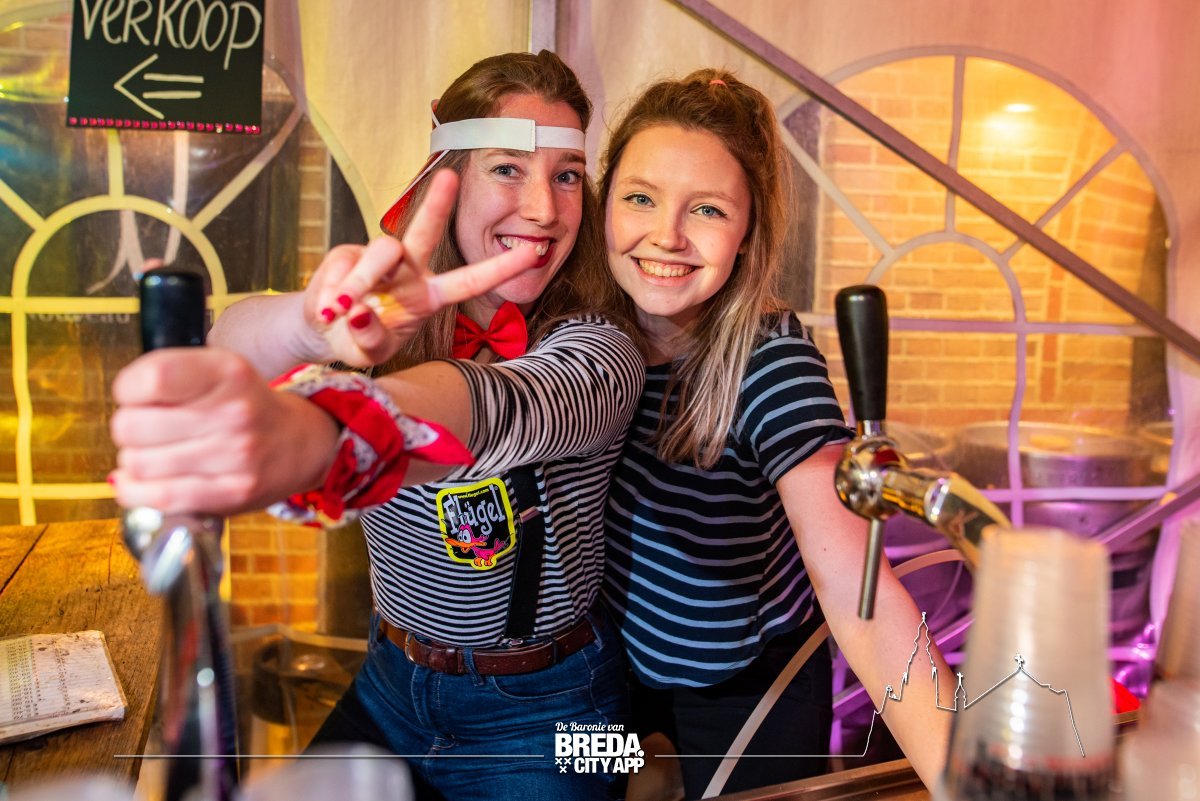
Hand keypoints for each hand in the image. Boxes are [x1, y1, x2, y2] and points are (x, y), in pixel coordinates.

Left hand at [109, 349, 337, 514]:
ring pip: (138, 463)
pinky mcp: (232, 494)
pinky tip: (139, 482)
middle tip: (147, 430)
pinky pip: (160, 497)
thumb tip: (121, 405)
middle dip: (128, 428)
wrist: (299, 443)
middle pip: (132, 425)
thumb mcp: (218, 371)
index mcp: (229, 372)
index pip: (151, 378)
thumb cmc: (246, 407)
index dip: (128, 389)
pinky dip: (135, 492)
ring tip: (154, 454)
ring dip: (134, 461)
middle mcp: (235, 412)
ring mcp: (236, 456)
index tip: (138, 396)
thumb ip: (169, 375)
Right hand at [304, 169, 539, 366]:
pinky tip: (326, 310)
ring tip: (339, 309)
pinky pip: (343, 266)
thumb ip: (370, 338)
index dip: (502, 268)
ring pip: (380, 252)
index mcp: (430, 297)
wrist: (324, 333)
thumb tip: (360, 311)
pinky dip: (331, 292)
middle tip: (450, 176)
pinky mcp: (347, 254)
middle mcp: (409, 271)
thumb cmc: (359, 341)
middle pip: (424, 234)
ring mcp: (379, 259)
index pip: (471, 281)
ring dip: (361, 280)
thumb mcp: (369, 351)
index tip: (534, 252)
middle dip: (438, 206)